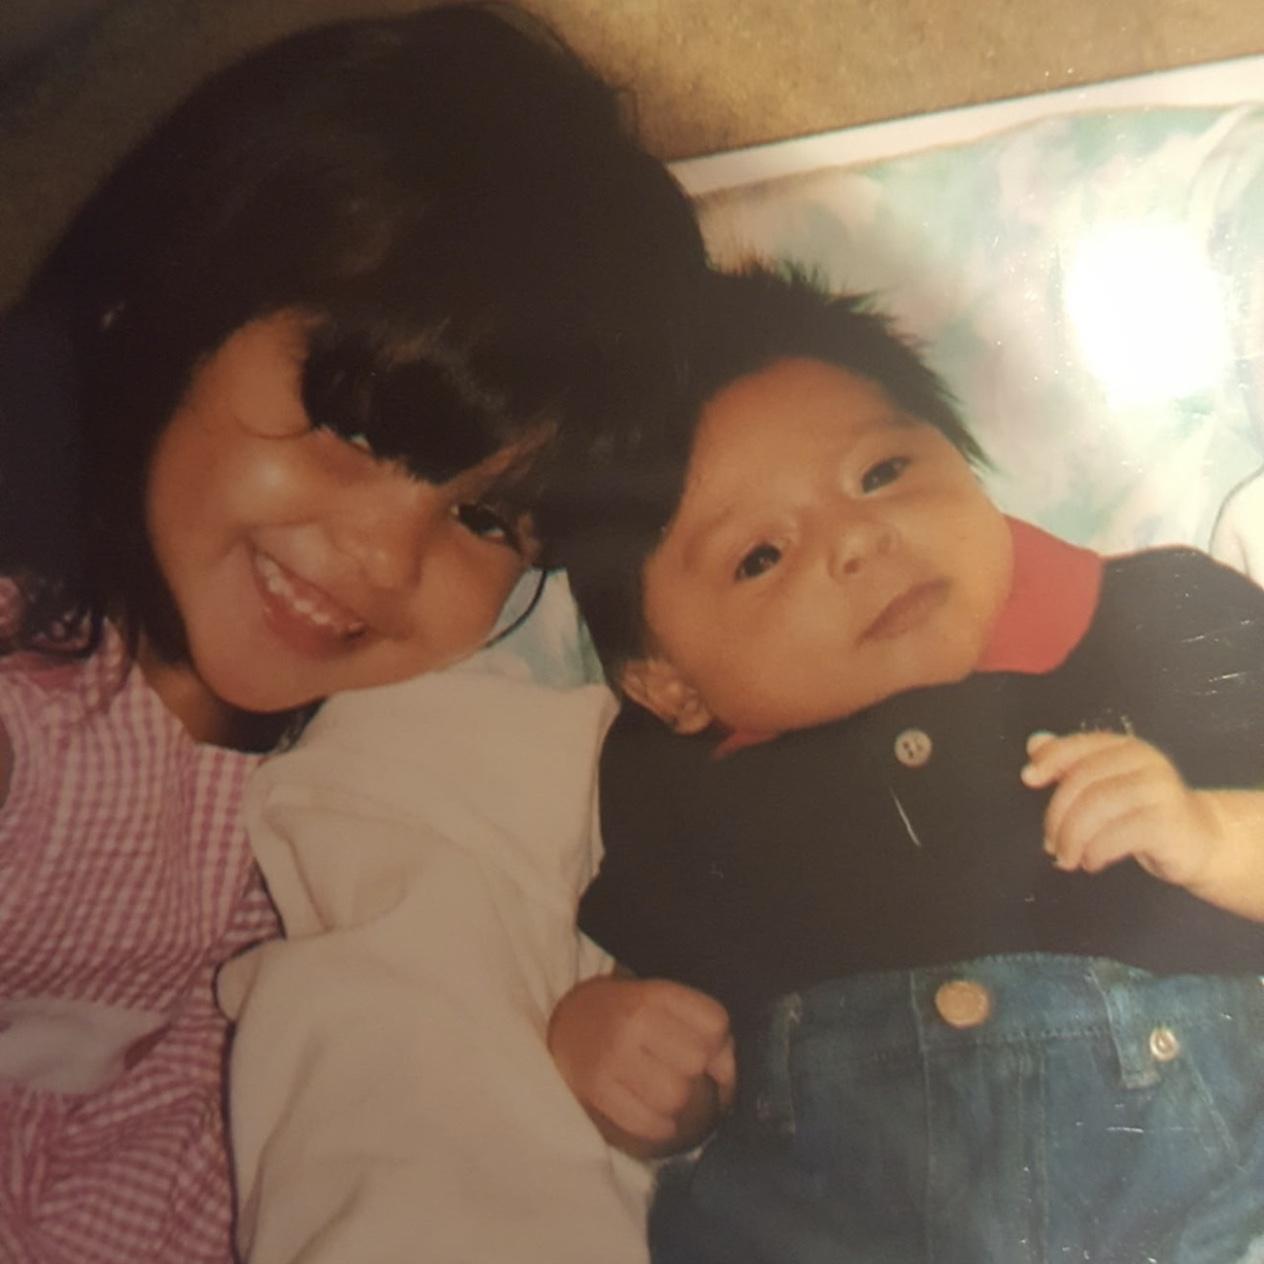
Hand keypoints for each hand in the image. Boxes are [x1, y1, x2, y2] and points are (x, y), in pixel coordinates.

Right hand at [547, 973, 735, 1157]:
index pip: (715, 1023)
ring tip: (667, 1097)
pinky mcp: (596, 1088)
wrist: (568, 1021)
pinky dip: (659, 1127)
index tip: (709, 1054)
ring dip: (678, 1104)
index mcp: (656, 993)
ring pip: (675, 1096)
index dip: (720, 1046)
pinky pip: (647, 1123)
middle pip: (696, 1061)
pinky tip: (656, 1118)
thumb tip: (728, 1077)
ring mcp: (612, 1055)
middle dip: (698, 1074)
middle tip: (683, 1075)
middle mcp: (635, 1020)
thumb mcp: (664, 1003)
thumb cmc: (629, 1014)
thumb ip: (702, 1028)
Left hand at [1021, 730, 1224, 889]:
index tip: (1028, 779)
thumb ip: (1072, 763)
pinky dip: (1094, 851)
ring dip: (1071, 838)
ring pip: (1096, 808)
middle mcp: (1145, 762)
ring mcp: (1160, 790)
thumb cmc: (1144, 811)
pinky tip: (1090, 862)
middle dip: (1057, 816)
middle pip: (1082, 782)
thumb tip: (1034, 743)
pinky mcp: (1168, 823)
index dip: (1050, 760)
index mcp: (1125, 748)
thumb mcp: (1108, 783)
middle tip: (1049, 844)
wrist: (1202, 840)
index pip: (1079, 747)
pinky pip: (1116, 835)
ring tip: (1065, 858)